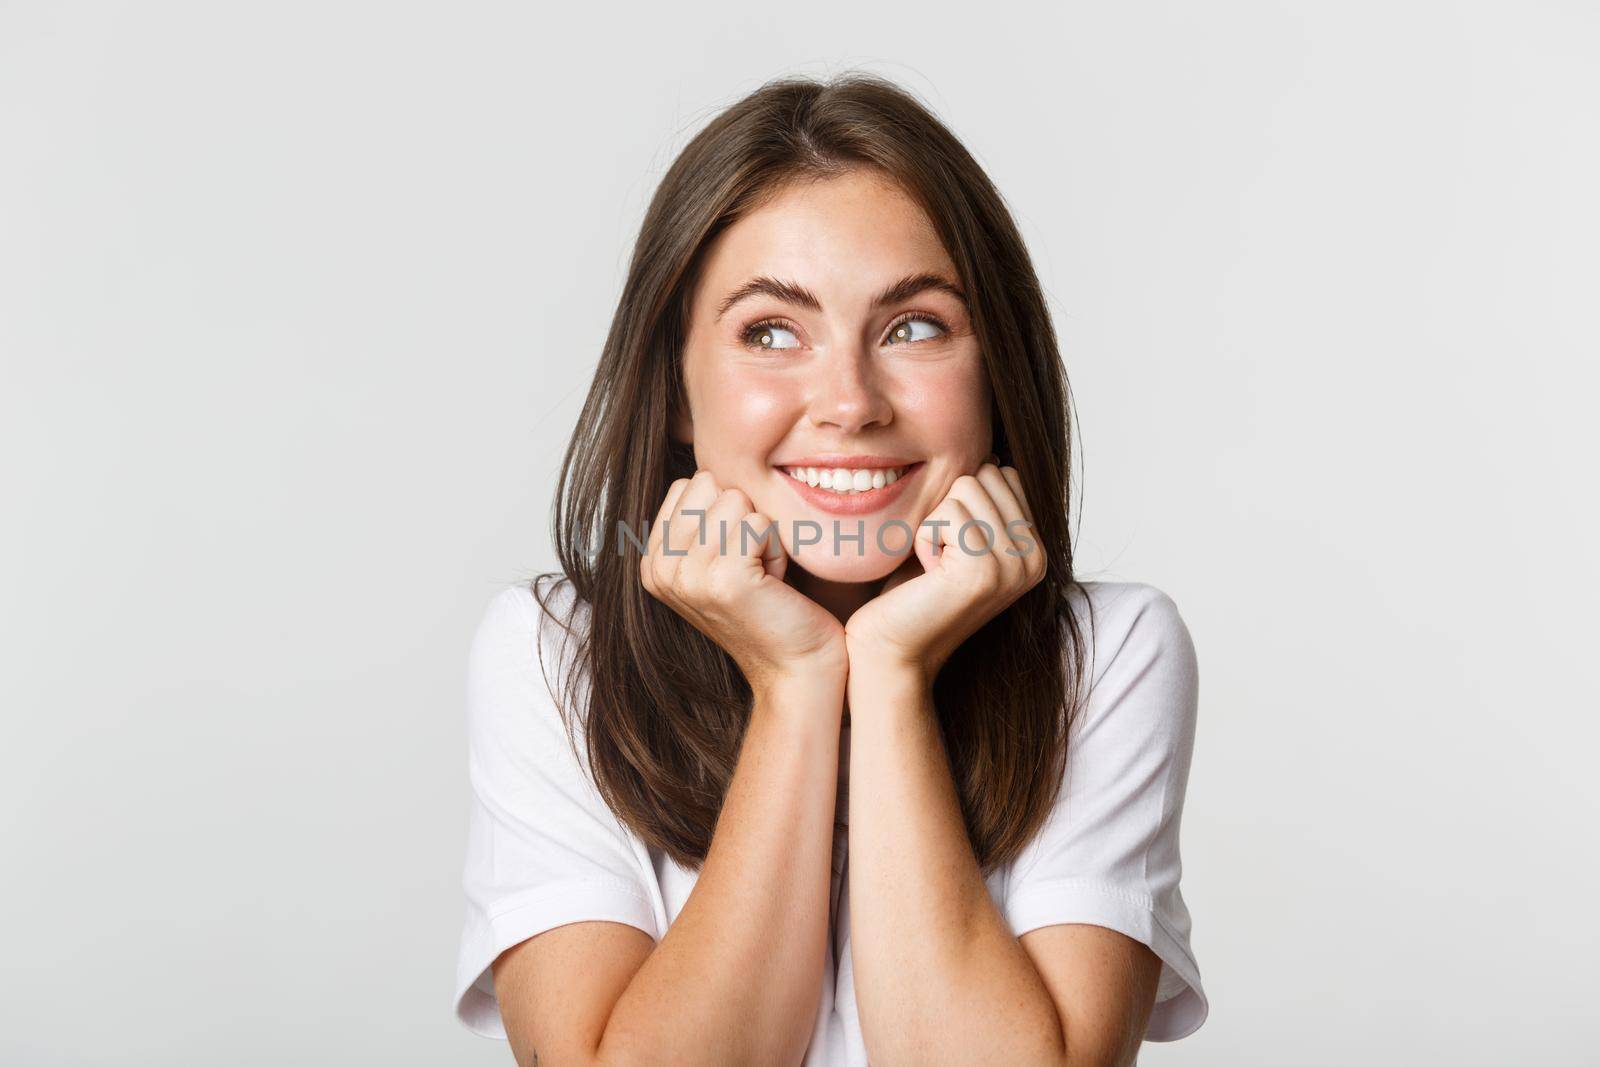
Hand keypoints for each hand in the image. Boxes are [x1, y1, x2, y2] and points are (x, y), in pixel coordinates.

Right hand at [640, 470, 847, 693]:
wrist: (795, 665)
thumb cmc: (767, 606)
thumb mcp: (715, 560)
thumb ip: (697, 520)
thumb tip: (703, 471)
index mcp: (653, 562)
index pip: (689, 485)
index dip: (725, 512)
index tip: (734, 557)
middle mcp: (661, 570)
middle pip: (711, 486)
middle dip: (743, 519)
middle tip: (751, 566)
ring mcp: (690, 576)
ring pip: (737, 501)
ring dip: (763, 536)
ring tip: (762, 576)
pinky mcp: (725, 580)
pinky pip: (760, 523)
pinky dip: (777, 548)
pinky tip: (773, 583)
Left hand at [843, 462, 1044, 683]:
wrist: (892, 648)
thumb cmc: (913, 591)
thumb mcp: (958, 539)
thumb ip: (983, 504)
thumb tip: (993, 454)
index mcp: (1036, 548)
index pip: (1005, 473)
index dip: (963, 499)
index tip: (953, 547)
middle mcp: (1035, 558)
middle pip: (986, 474)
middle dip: (949, 507)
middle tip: (941, 557)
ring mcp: (1014, 566)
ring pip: (965, 487)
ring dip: (935, 523)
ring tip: (935, 566)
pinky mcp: (984, 570)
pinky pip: (946, 512)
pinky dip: (924, 537)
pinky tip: (928, 574)